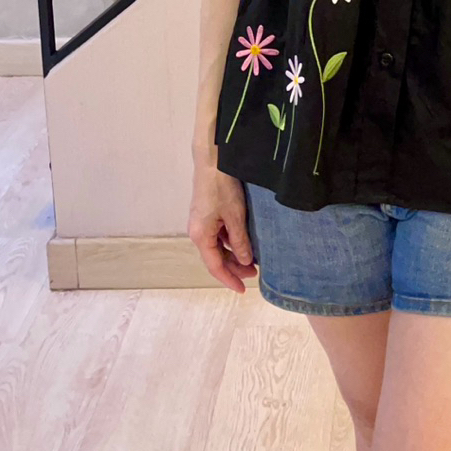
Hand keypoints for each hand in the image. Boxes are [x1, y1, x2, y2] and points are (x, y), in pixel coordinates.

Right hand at [187, 157, 257, 292]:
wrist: (212, 161)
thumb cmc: (222, 187)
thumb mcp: (235, 216)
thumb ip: (240, 241)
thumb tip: (246, 261)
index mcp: (200, 236)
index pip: (215, 266)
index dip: (230, 279)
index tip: (243, 289)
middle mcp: (197, 232)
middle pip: (215, 258)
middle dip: (234, 268)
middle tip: (254, 274)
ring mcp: (201, 223)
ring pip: (217, 247)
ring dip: (233, 255)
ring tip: (252, 260)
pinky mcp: (206, 214)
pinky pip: (218, 235)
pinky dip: (230, 242)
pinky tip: (244, 243)